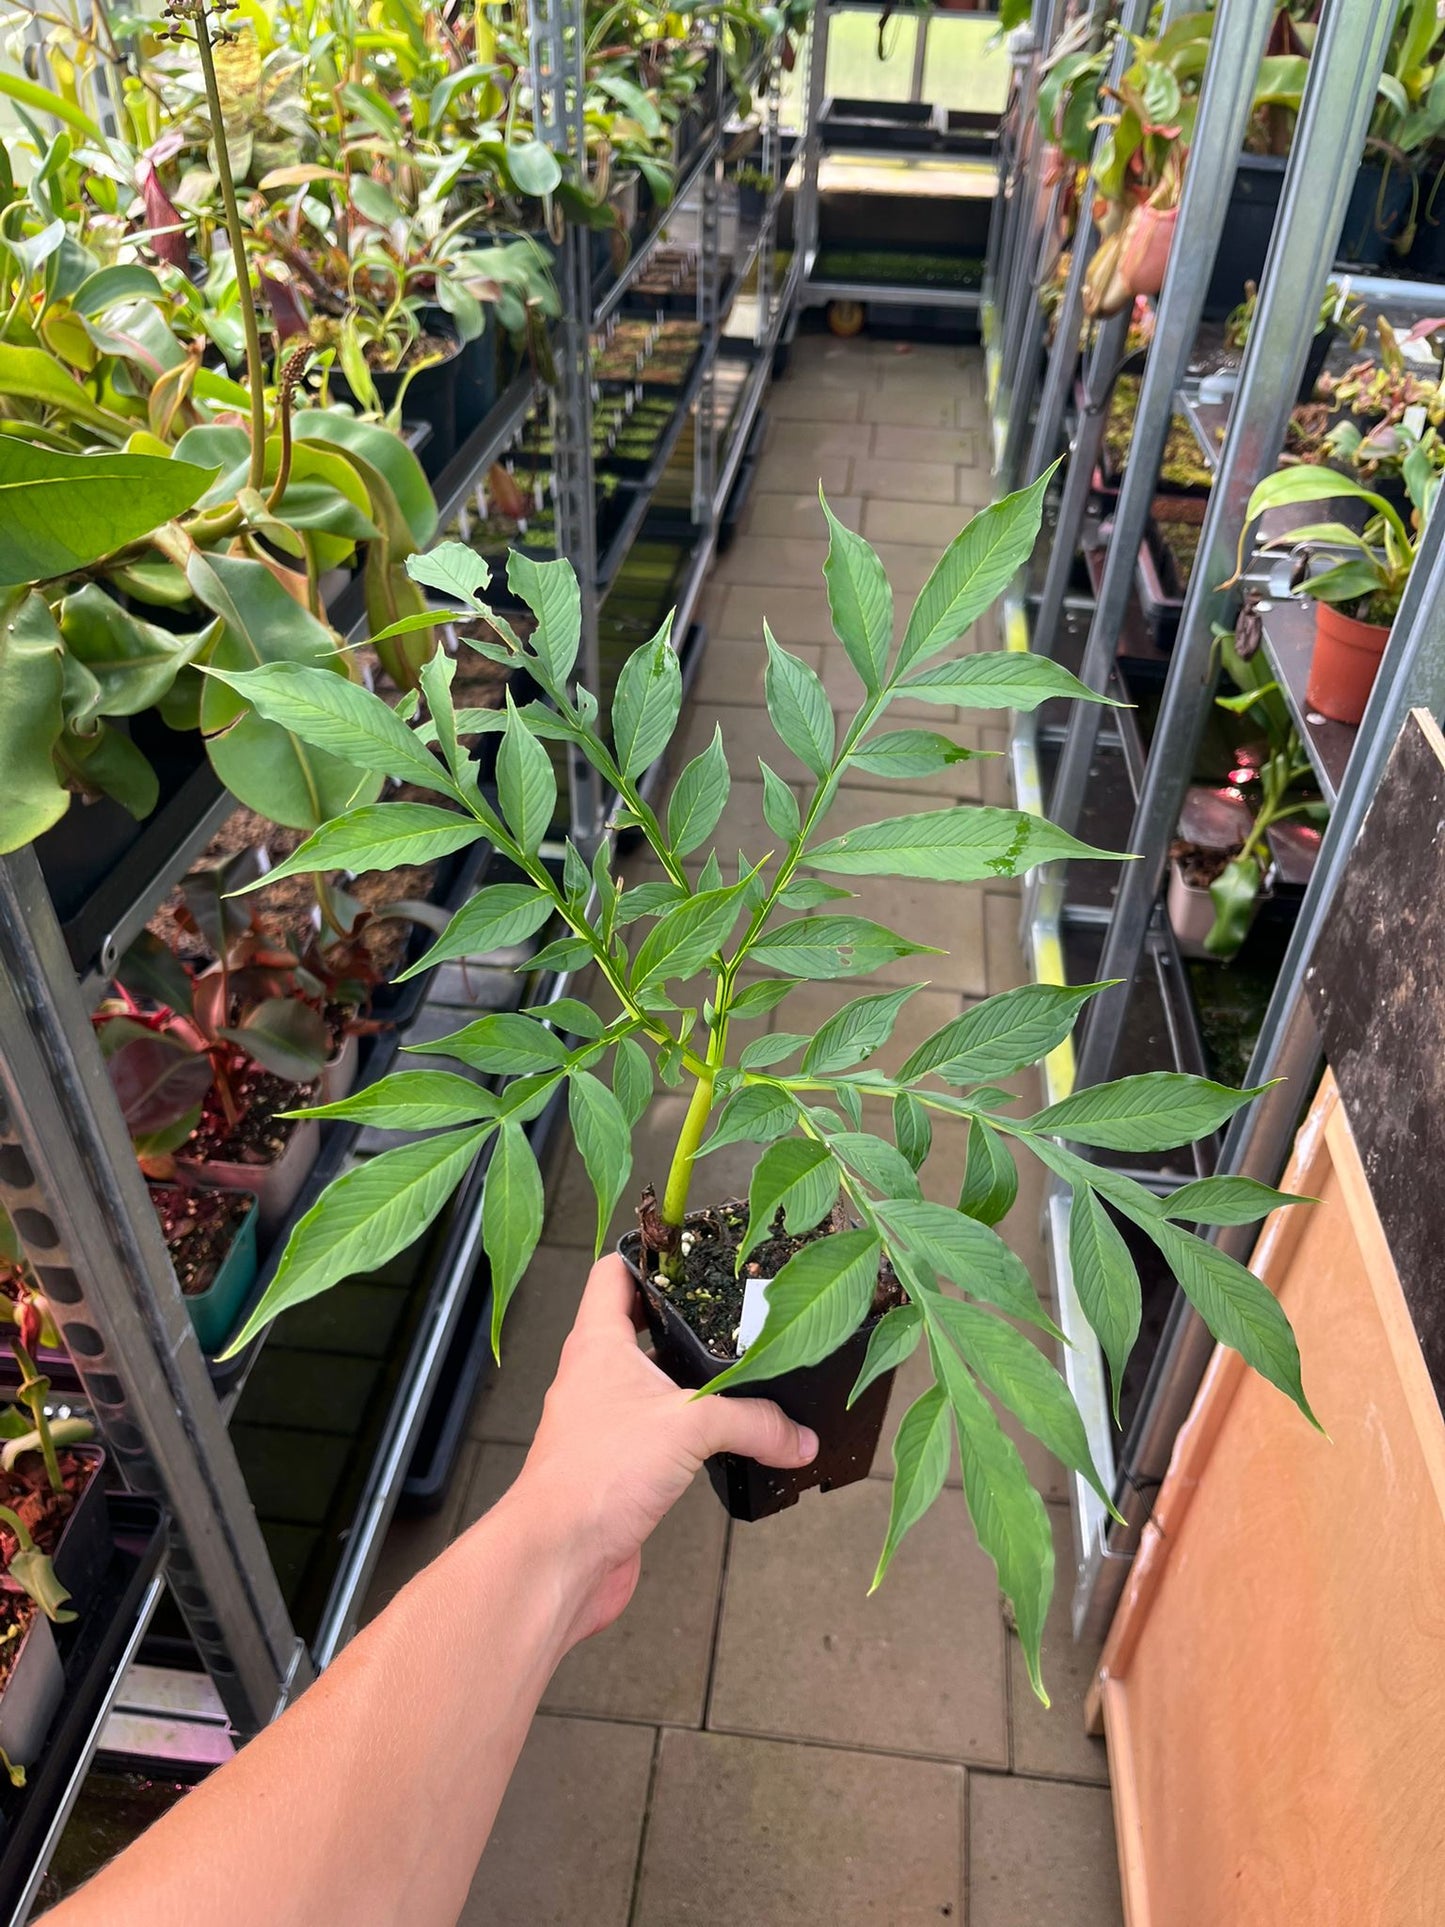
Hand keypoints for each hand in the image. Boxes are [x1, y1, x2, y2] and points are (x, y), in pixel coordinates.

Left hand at [506, 1254, 817, 1646]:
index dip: (647, 1255)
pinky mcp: (618, 1469)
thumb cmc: (593, 1476)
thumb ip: (753, 1422)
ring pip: (650, 1385)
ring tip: (738, 1374)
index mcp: (598, 1344)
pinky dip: (689, 1434)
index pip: (612, 1274)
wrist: (558, 1558)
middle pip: (636, 1326)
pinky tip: (724, 1443)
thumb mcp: (690, 1427)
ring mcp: (604, 1424)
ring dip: (688, 1380)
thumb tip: (798, 1434)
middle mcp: (595, 1377)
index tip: (690, 1251)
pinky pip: (658, 1437)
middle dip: (682, 1320)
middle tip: (728, 1312)